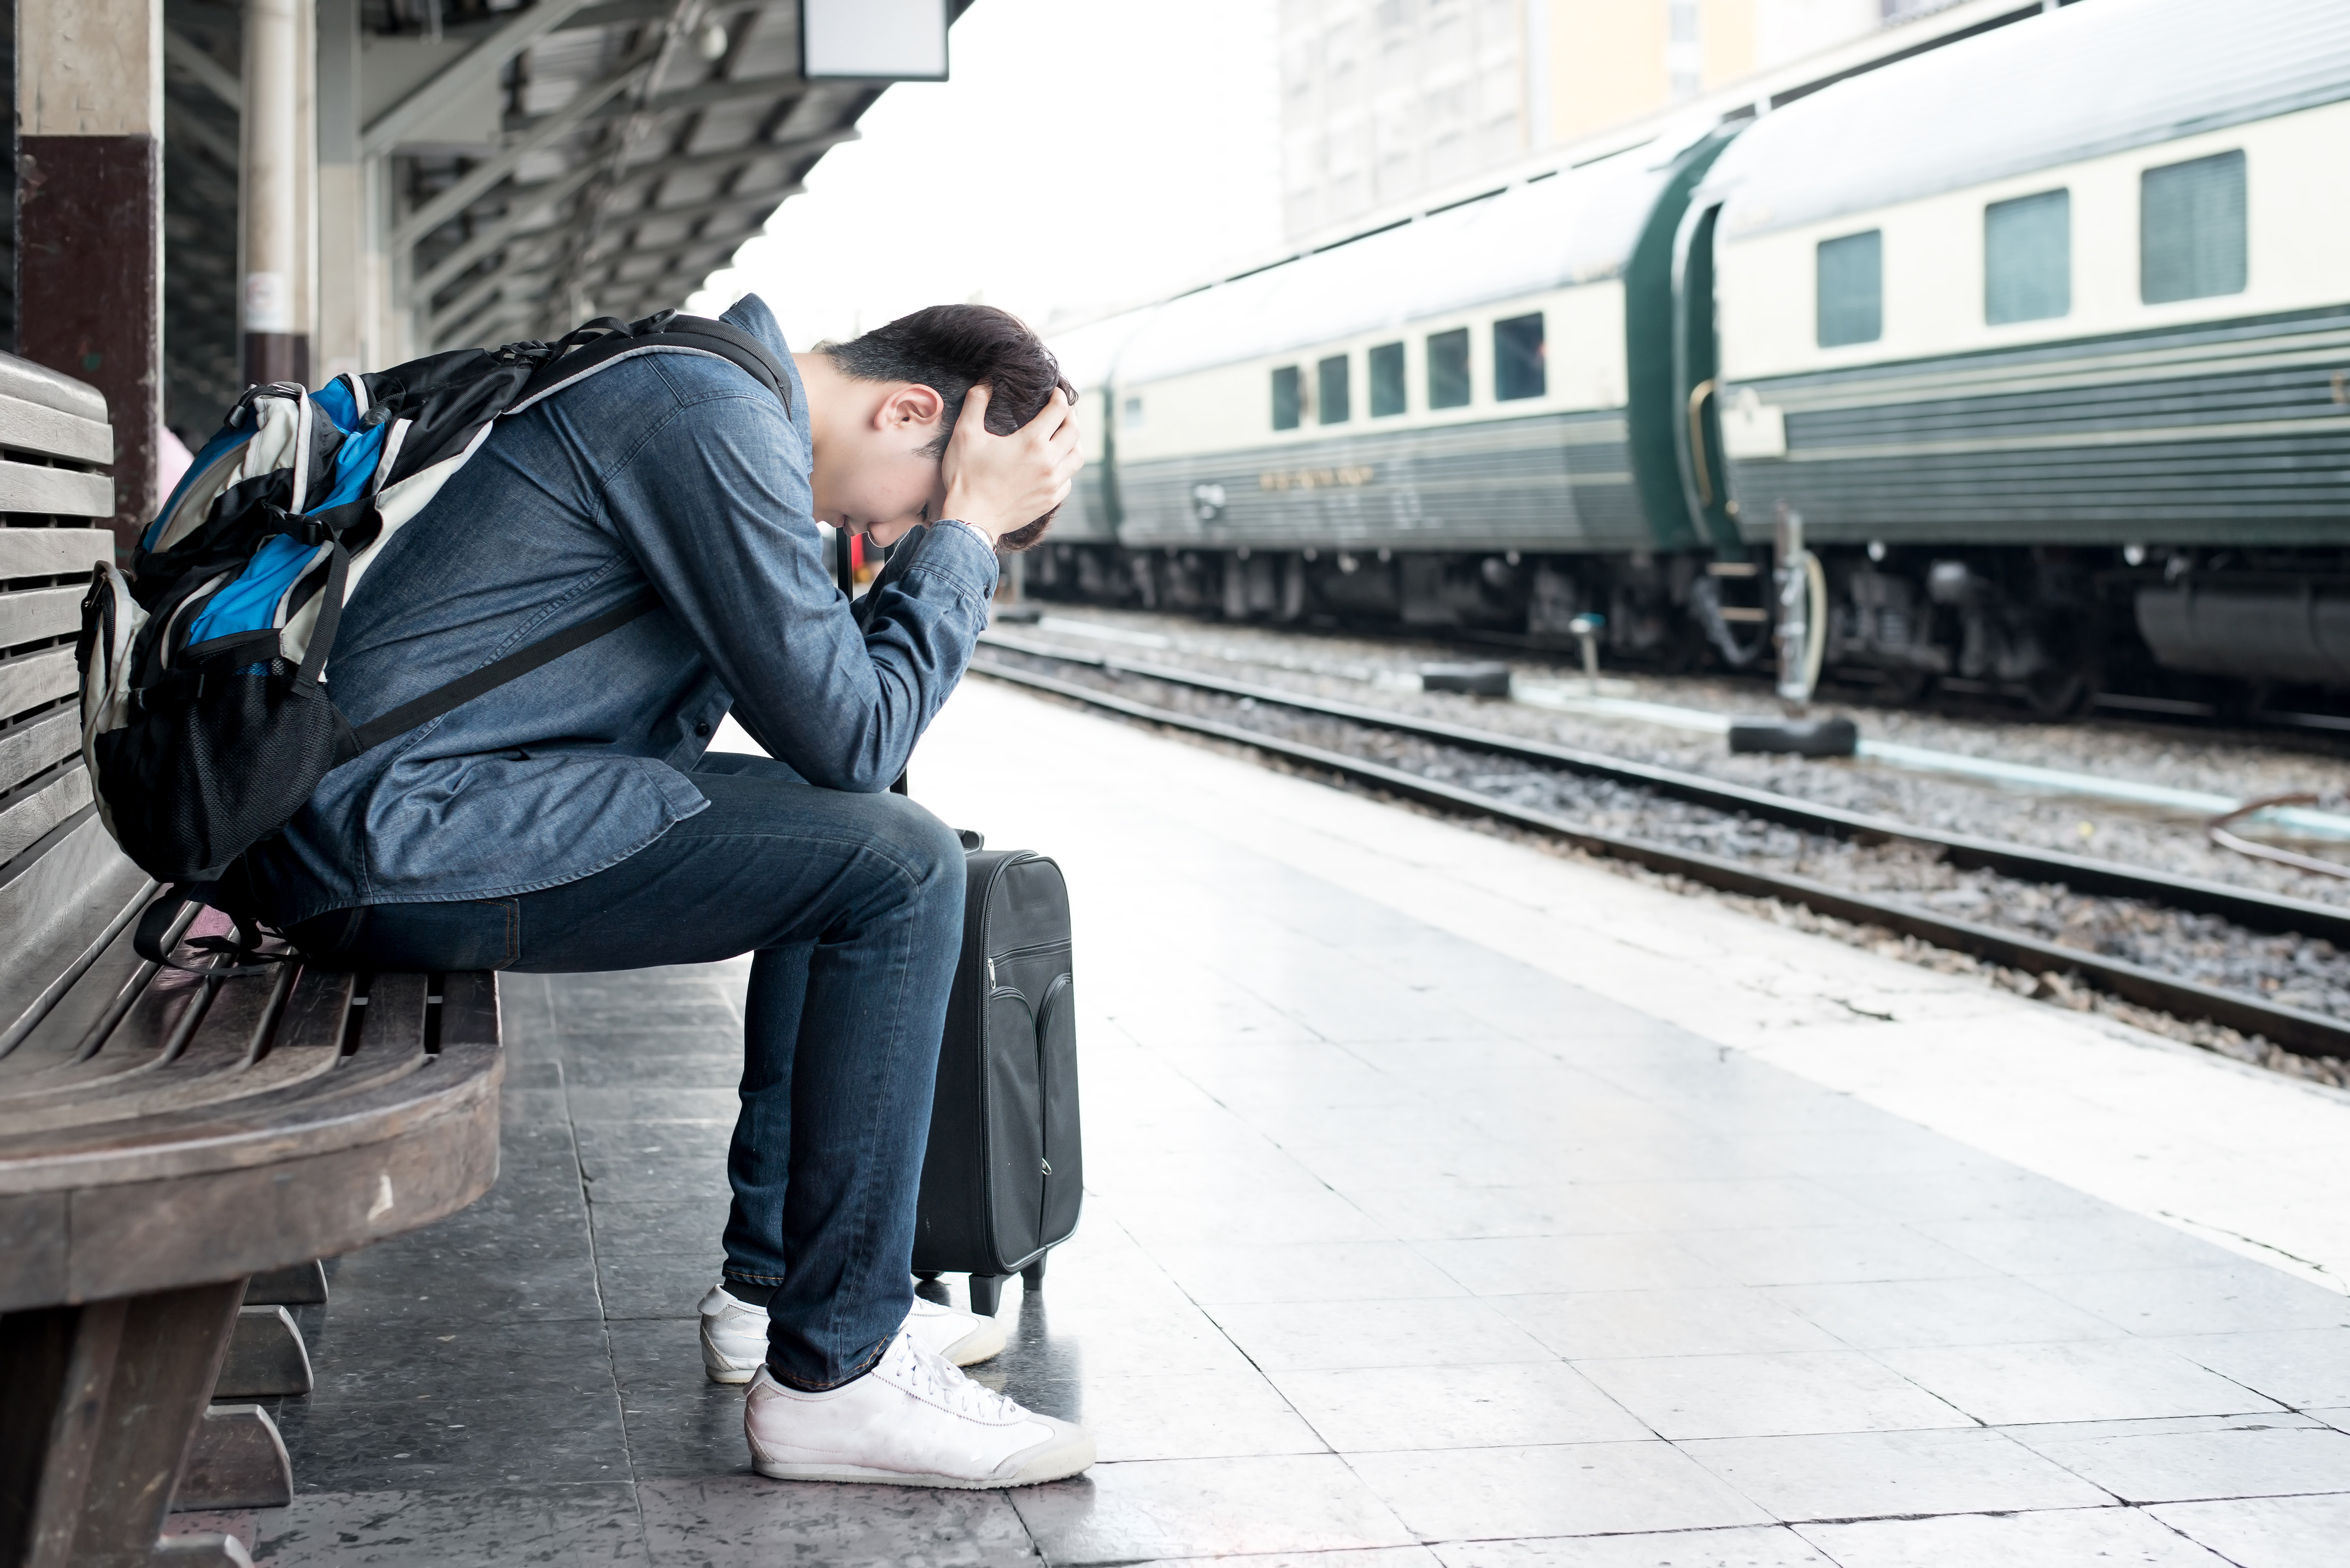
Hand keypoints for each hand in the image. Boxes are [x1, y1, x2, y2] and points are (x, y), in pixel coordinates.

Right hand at [939, 384, 1080, 545]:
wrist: (970, 519)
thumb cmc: (966, 477)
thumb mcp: (965, 434)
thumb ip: (976, 402)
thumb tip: (986, 382)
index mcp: (1032, 442)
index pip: (1058, 410)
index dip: (1059, 396)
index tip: (1055, 392)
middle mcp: (1049, 461)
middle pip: (1074, 431)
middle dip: (1070, 415)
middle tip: (1061, 409)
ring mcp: (1052, 483)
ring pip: (1077, 456)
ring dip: (1073, 441)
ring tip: (1063, 435)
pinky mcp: (1050, 500)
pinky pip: (1069, 480)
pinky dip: (1066, 468)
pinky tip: (1055, 465)